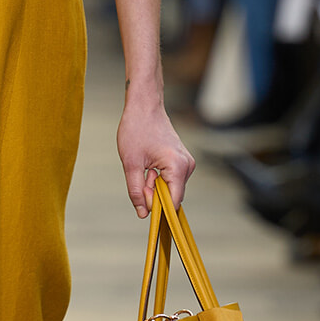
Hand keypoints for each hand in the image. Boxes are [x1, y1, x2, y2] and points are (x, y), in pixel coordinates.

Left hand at [117, 98, 195, 218]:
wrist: (144, 106)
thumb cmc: (136, 130)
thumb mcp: (131, 164)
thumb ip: (136, 191)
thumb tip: (143, 213)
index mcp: (177, 167)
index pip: (173, 202)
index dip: (157, 207)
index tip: (142, 198)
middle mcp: (188, 166)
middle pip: (172, 196)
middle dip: (153, 193)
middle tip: (140, 175)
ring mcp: (187, 163)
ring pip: (170, 188)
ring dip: (154, 185)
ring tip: (144, 166)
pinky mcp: (182, 161)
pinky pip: (171, 179)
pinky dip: (158, 178)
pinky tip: (149, 165)